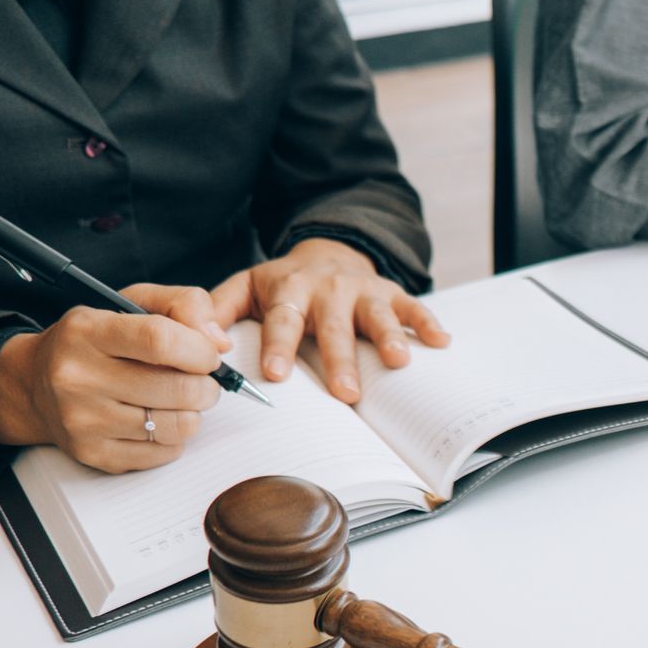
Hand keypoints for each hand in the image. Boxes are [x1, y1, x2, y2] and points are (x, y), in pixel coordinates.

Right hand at [0, 284, 226, 471]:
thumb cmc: (97, 341)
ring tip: (178, 401)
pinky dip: (174, 439)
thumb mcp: (133, 303)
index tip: (208, 356)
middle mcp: (78, 376)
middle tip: (200, 382)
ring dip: (192, 414)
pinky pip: (165, 454)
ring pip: (179, 426)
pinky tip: (157, 421)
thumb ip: (184, 305)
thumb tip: (219, 342)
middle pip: (179, 389)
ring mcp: (83, 420)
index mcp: (87, 331)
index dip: (201, 351)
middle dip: (206, 387)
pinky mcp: (94, 453)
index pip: (161, 341)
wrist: (36, 383)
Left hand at [209, 237, 448, 403]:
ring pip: (375, 316)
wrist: (327, 253)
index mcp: (289, 289)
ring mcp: (363, 291)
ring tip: (398, 363)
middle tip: (346, 394)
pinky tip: (440, 342)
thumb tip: (207, 345)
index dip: (278, 346)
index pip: (282, 320)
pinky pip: (413, 307)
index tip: (274, 374)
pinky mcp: (392, 293)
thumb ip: (216, 312)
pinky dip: (426, 323)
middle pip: (332, 327)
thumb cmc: (282, 285)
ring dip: (388, 338)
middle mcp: (328, 288)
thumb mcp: (244, 288)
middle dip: (339, 359)